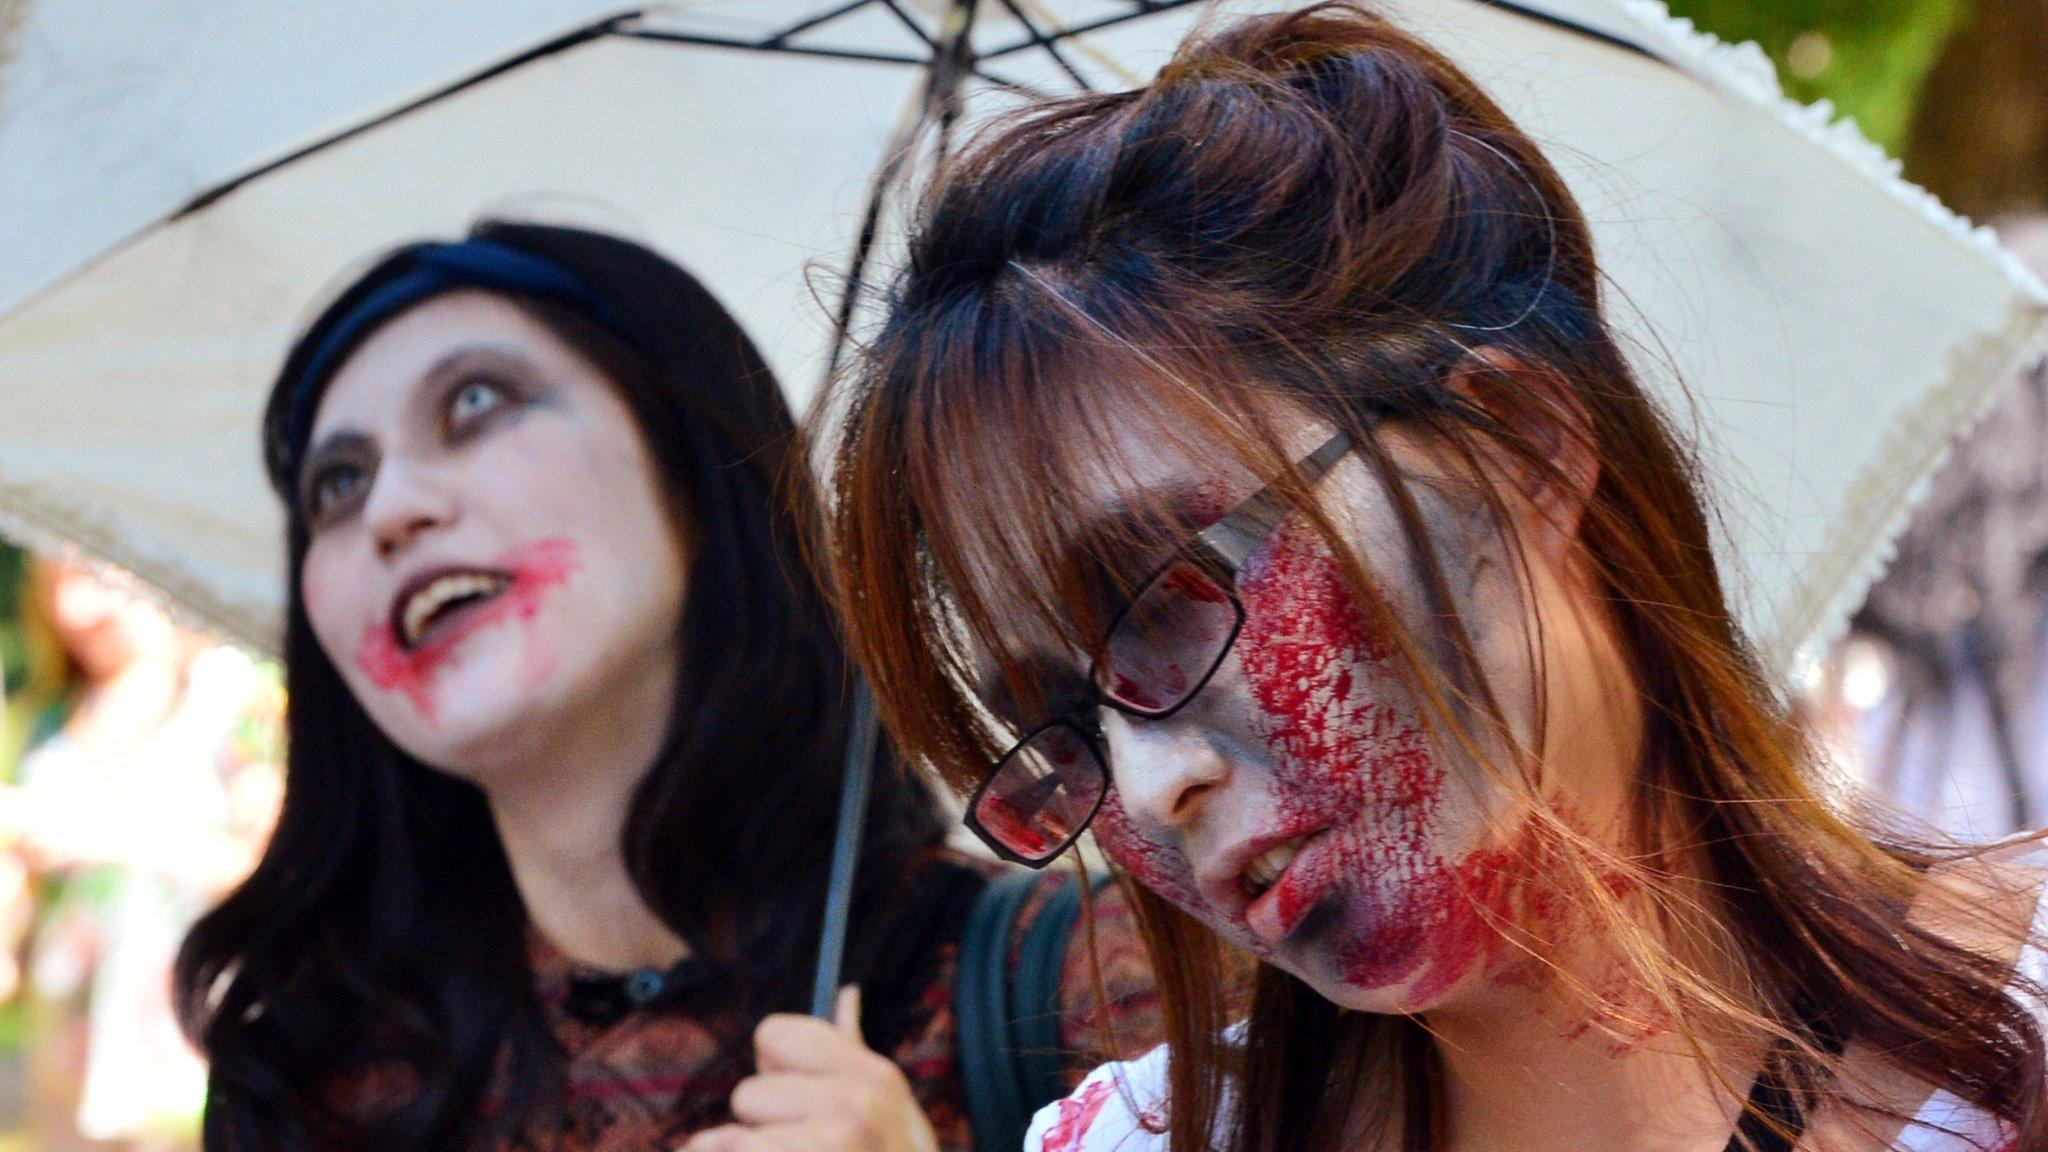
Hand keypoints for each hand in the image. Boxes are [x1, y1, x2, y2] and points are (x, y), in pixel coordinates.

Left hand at [681, 986, 940, 1151]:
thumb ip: (851, 1047)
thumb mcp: (890, 1102)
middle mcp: (852, 1106)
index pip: (774, 1034)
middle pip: (748, 1094)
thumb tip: (847, 993)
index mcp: (869, 1073)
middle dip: (765, 1126)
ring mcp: (831, 1146)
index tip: (797, 1097)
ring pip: (734, 1141)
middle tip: (805, 1146)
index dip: (775, 1068)